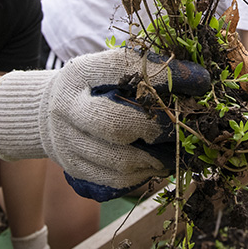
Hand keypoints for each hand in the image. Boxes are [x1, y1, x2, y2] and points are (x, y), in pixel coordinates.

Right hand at [0, 48, 210, 201]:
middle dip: (155, 128)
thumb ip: (142, 71)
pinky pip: (112, 180)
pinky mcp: (72, 167)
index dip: (165, 75)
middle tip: (180, 127)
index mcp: (81, 72)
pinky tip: (157, 166)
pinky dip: (141, 176)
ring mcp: (67, 140)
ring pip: (117, 160)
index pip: (124, 67)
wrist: (47, 112)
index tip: (200, 81)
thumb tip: (197, 81)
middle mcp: (68, 106)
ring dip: (154, 159)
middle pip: (115, 123)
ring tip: (176, 153)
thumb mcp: (107, 69)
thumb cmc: (93, 87)